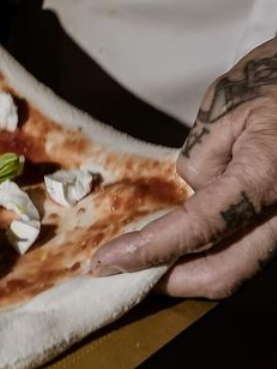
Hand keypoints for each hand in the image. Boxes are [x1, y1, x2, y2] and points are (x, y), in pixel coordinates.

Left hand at [91, 38, 276, 297]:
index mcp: (265, 176)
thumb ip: (201, 160)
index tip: (108, 259)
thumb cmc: (270, 87)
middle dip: (166, 281)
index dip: (151, 249)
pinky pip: (242, 256)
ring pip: (235, 272)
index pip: (201, 227)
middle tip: (118, 273)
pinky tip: (172, 251)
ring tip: (138, 266)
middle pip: (223, 273)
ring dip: (185, 276)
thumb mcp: (224, 112)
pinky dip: (205, 260)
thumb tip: (189, 194)